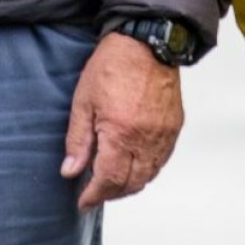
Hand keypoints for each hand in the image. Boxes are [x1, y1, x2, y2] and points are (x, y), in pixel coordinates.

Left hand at [60, 32, 184, 209]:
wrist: (146, 42)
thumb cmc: (112, 66)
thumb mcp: (83, 102)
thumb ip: (78, 140)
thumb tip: (70, 171)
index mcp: (121, 134)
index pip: (109, 180)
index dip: (94, 195)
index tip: (83, 202)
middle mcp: (146, 140)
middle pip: (131, 184)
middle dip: (111, 194)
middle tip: (94, 193)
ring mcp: (164, 135)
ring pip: (148, 176)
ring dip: (129, 185)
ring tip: (111, 182)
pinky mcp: (174, 127)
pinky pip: (161, 160)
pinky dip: (146, 170)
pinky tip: (132, 165)